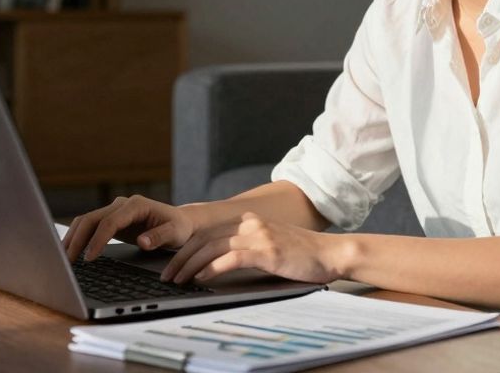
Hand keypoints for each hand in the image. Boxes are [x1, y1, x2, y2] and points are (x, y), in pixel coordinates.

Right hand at [63, 195, 198, 261]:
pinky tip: (72, 251)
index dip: (98, 240)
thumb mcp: (176, 233)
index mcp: (136, 205)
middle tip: (68, 260)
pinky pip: (91, 226)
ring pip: (87, 220)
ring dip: (74, 237)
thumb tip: (142, 241)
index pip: (110, 222)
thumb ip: (159, 237)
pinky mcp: (112, 219)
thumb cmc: (180, 228)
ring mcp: (115, 211)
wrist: (181, 222)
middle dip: (78, 239)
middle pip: (92, 219)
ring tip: (63, 257)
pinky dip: (79, 237)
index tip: (89, 258)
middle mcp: (122, 204)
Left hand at [161, 212, 350, 284]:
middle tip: (168, 275)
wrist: (331, 254)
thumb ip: (246, 247)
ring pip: (212, 246)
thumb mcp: (269, 244)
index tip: (173, 264)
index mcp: (249, 220)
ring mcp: (258, 234)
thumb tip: (217, 262)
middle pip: (204, 237)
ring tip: (179, 280)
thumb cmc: (302, 255)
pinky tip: (201, 278)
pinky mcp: (266, 250)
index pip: (207, 231)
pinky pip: (230, 258)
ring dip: (190, 265)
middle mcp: (250, 223)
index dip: (186, 248)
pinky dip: (211, 268)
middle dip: (181, 257)